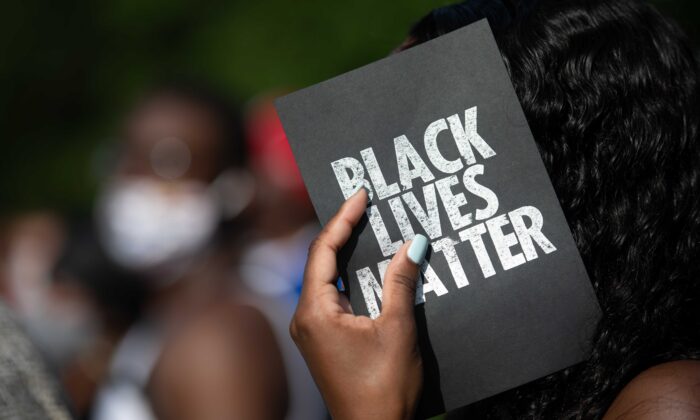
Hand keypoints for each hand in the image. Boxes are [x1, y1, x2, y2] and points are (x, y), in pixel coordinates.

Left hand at [290, 188, 428, 419]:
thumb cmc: (383, 387)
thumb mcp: (397, 328)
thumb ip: (400, 281)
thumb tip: (413, 243)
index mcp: (315, 312)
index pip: (322, 250)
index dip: (342, 218)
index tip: (360, 195)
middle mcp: (305, 317)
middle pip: (321, 260)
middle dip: (343, 230)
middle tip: (365, 203)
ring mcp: (313, 330)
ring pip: (326, 278)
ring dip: (347, 253)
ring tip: (368, 225)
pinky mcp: (324, 339)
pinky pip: (333, 295)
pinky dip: (350, 276)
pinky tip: (369, 265)